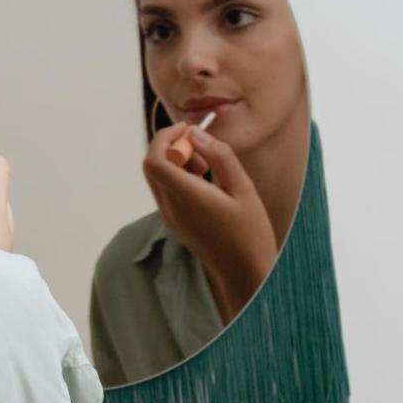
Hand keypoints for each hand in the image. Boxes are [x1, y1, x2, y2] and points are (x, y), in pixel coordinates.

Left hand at [141, 123, 277, 321]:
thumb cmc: (251, 233)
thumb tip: (196, 134)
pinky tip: (204, 181)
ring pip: (157, 177)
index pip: (154, 160)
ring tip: (206, 165)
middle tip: (199, 145)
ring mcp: (169, 217)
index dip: (166, 137)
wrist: (245, 274)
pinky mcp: (174, 222)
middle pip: (151, 165)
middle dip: (170, 146)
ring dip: (174, 162)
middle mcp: (170, 208)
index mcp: (186, 197)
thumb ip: (220, 157)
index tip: (188, 129)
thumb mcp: (244, 188)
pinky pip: (165, 190)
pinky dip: (177, 177)